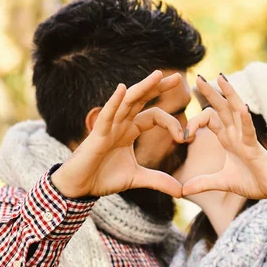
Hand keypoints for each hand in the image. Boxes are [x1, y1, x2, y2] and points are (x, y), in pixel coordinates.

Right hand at [51, 70, 184, 198]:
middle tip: (179, 77)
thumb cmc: (103, 178)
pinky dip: (114, 102)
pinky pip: (106, 116)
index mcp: (130, 130)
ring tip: (158, 74)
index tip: (186, 138)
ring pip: (127, 102)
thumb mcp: (137, 178)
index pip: (155, 116)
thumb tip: (182, 191)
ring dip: (142, 87)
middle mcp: (121, 124)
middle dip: (159, 87)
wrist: (80, 187)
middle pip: (142, 99)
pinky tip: (122, 89)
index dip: (173, 124)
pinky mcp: (97, 135)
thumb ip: (159, 181)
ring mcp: (109, 127)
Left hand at [183, 74, 266, 214]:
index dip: (196, 122)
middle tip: (198, 77)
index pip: (210, 119)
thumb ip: (203, 183)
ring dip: (229, 94)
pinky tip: (242, 108)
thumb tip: (183, 190)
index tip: (184, 135)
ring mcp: (247, 138)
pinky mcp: (255, 148)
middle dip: (210, 93)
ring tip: (221, 78)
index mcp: (228, 139)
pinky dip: (246, 119)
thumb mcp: (222, 182)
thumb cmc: (254, 182)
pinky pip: (249, 131)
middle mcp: (237, 134)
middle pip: (221, 108)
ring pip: (237, 111)